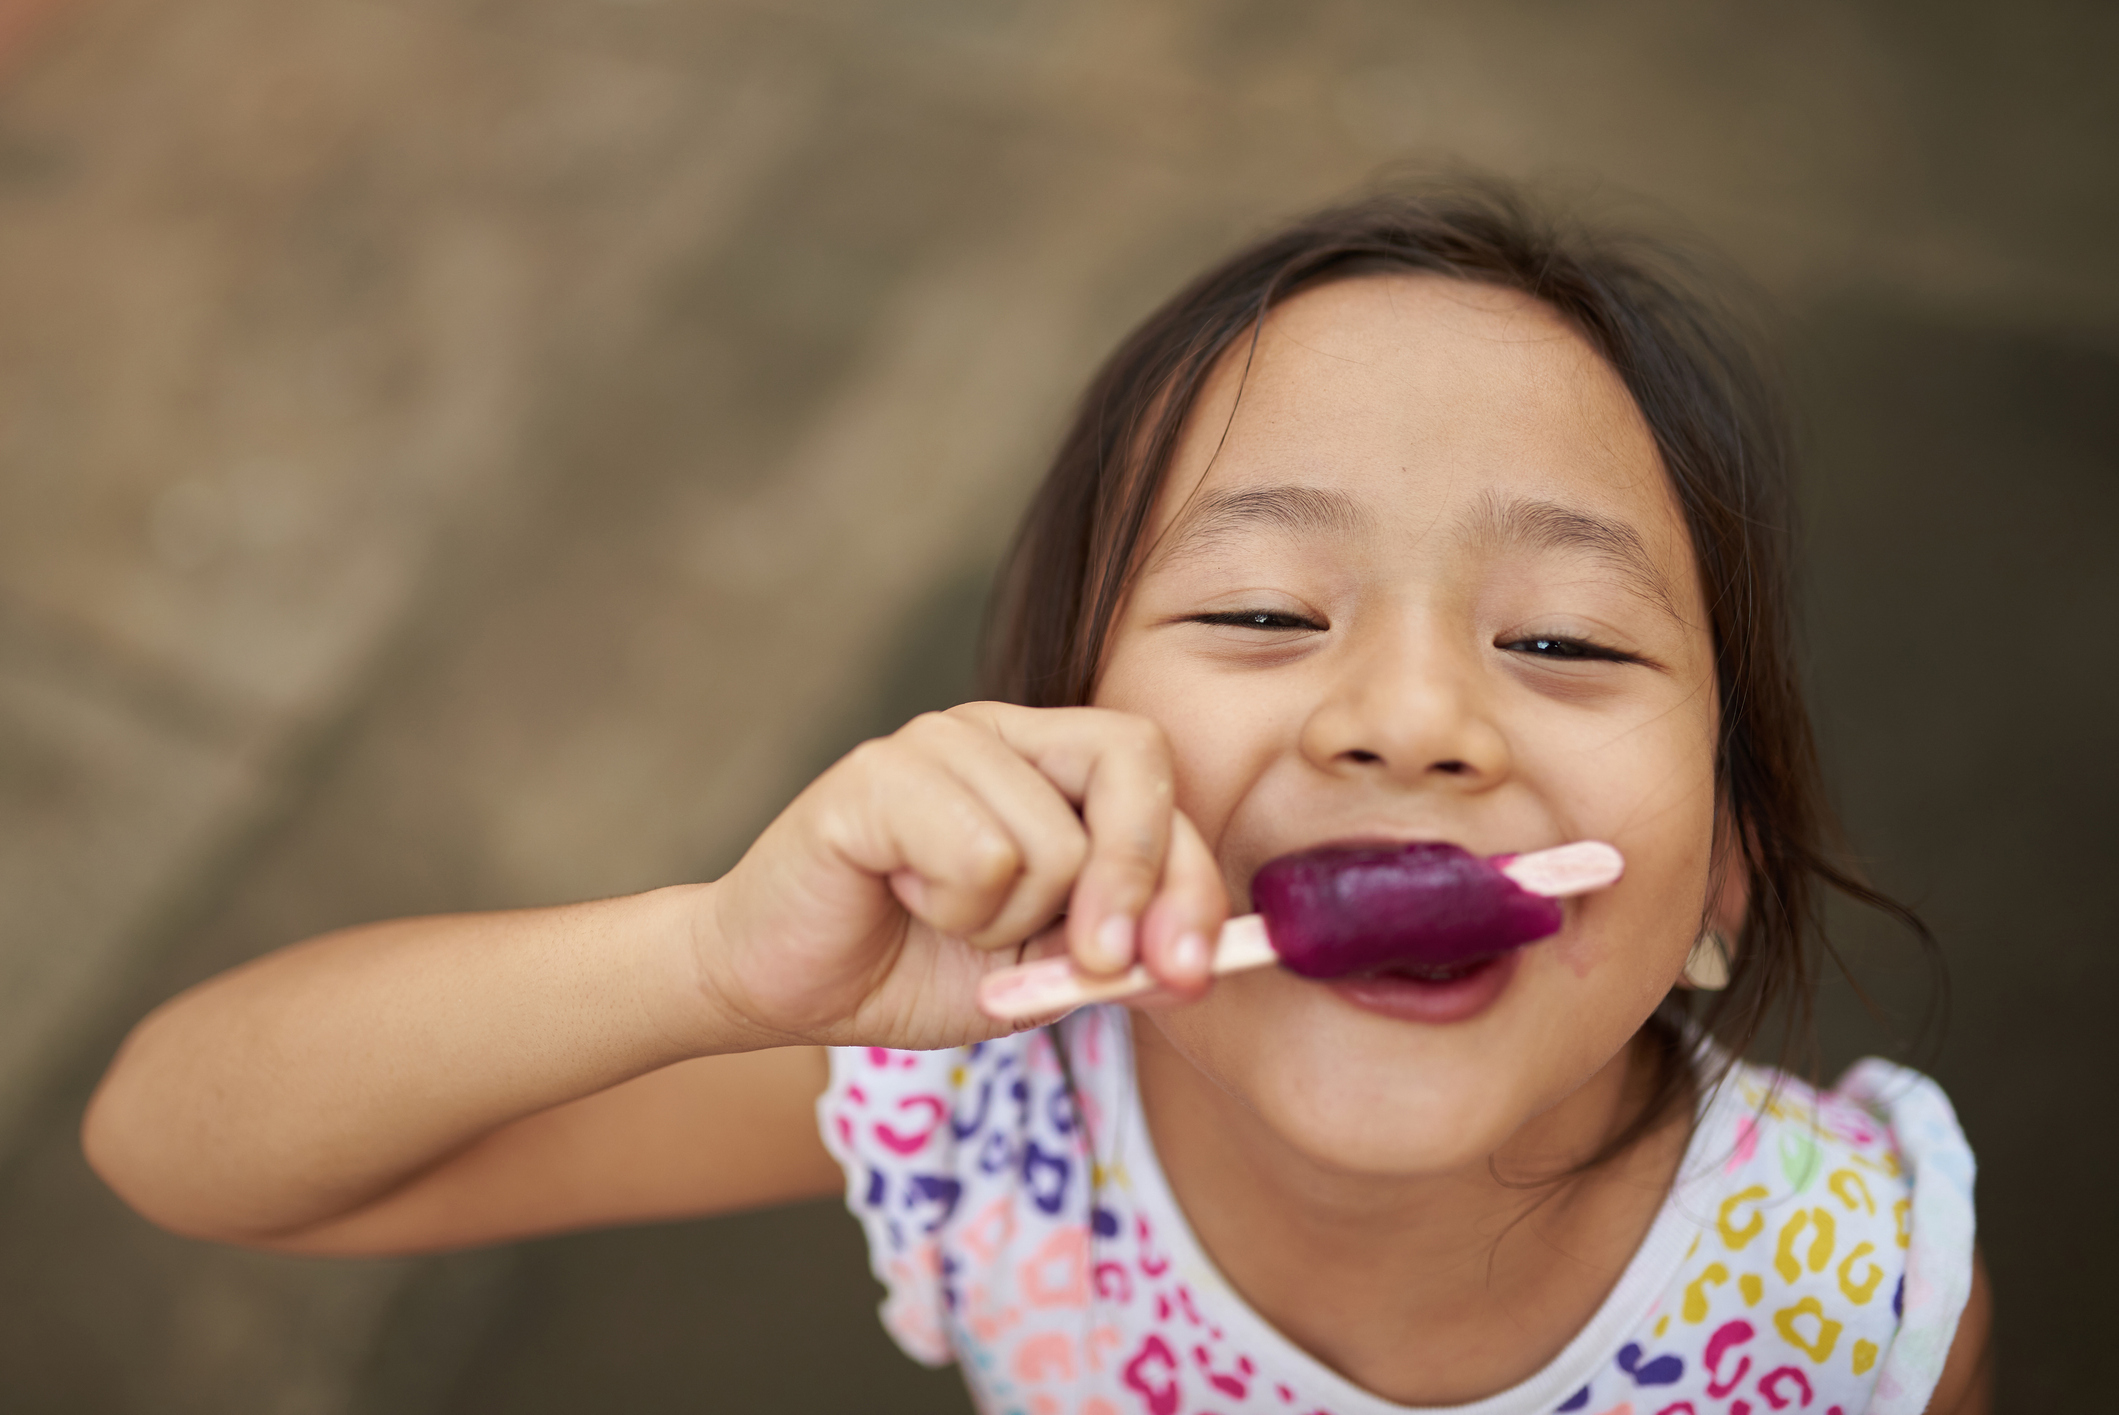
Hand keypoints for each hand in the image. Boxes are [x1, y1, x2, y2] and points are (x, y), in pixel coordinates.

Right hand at [696, 702, 1228, 1050]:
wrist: (785, 986)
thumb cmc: (911, 966)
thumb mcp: (1039, 976)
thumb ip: (1116, 958)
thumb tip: (1192, 963)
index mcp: (1049, 764)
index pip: (1156, 782)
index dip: (1191, 878)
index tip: (1189, 971)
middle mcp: (1000, 733)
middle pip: (1130, 761)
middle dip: (1134, 882)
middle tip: (1096, 964)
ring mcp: (936, 741)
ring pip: (1053, 838)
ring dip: (1008, 921)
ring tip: (945, 916)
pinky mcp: (877, 774)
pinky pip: (982, 855)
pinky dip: (954, 908)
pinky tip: (904, 897)